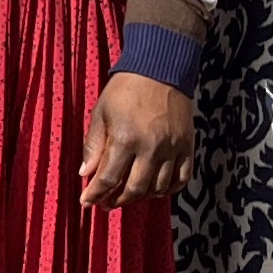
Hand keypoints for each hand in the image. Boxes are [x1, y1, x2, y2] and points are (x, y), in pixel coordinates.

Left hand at [75, 71, 195, 209]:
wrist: (160, 69)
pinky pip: (181, 178)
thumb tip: (85, 173)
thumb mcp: (101, 113)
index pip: (108, 178)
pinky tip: (155, 189)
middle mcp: (150, 148)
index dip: (95, 194)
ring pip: (158, 188)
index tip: (87, 202)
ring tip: (127, 195)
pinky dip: (168, 189)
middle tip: (106, 203)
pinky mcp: (187, 146)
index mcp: (125, 139)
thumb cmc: (125, 90)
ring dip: (141, 197)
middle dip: (117, 200)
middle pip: (134, 188)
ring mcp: (172, 148)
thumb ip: (94, 145)